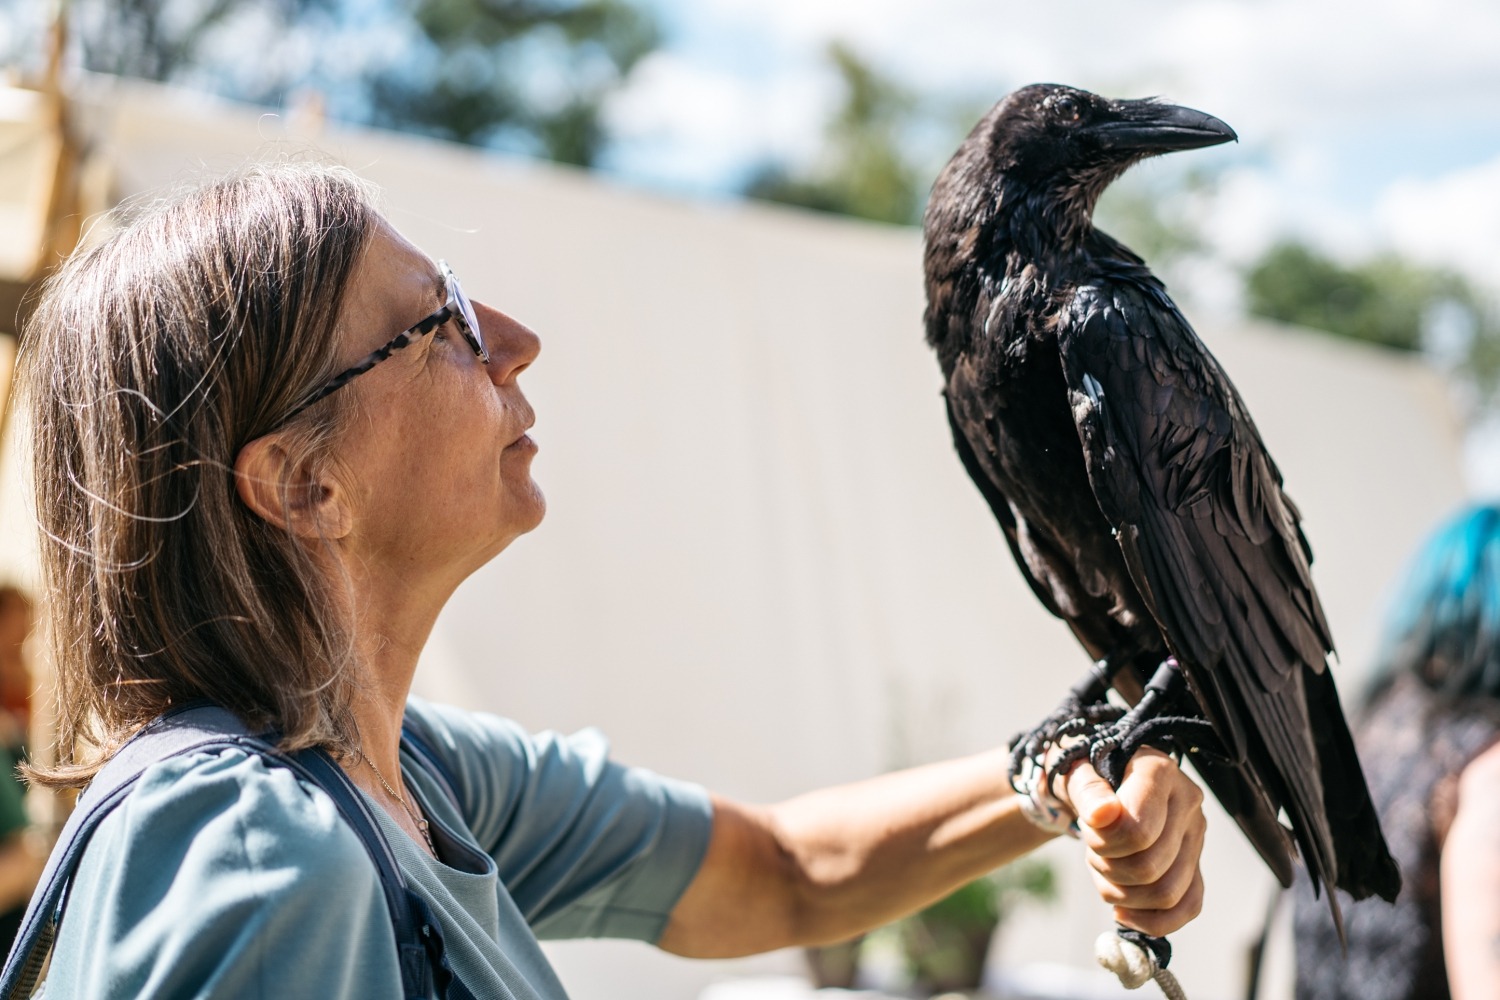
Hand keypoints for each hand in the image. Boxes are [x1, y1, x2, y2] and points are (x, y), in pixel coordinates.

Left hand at [1060, 749, 1205, 936]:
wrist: (1098, 780)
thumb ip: (1087, 792)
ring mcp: (1195, 834)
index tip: (1086, 826)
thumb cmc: (1085, 774)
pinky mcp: (1195, 861)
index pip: (1138, 832)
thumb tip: (1103, 815)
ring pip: (1167, 893)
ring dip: (1122, 893)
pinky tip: (1123, 911)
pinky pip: (1188, 906)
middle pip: (1150, 867)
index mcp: (1159, 771)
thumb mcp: (1074, 772)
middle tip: (1092, 849)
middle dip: (1107, 868)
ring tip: (1104, 868)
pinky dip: (1152, 920)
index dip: (1103, 844)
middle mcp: (1187, 802)